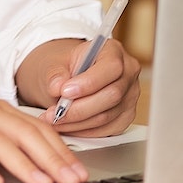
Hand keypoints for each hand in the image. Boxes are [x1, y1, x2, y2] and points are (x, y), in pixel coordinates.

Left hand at [17, 37, 140, 135]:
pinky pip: (106, 130)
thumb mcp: (53, 63)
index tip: (65, 92)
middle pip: (112, 95)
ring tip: (54, 120)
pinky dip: (83, 131)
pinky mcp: (124, 117)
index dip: (89, 82)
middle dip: (79, 108)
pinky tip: (67, 126)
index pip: (111, 67)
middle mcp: (128, 73)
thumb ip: (55, 74)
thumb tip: (57, 86)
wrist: (67, 80)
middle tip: (55, 113)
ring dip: (77, 123)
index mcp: (113, 51)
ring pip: (107, 117)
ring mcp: (129, 97)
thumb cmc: (63, 68)